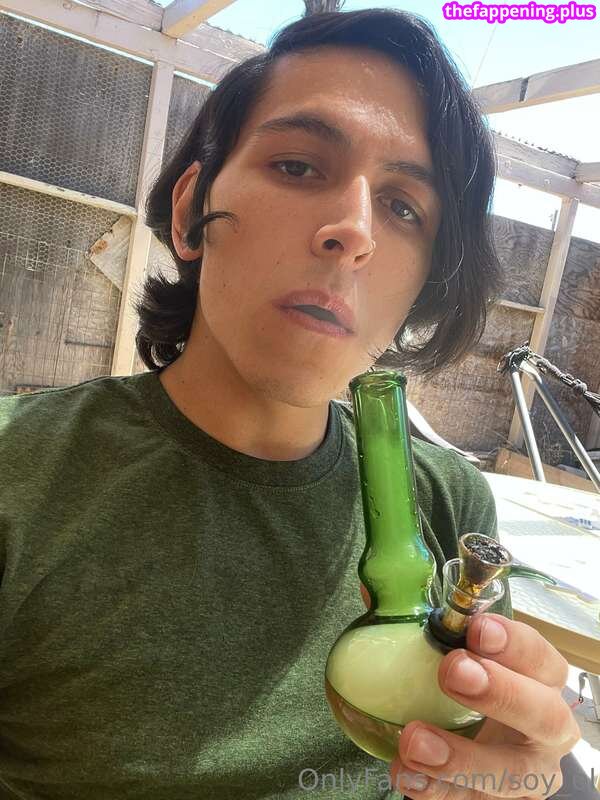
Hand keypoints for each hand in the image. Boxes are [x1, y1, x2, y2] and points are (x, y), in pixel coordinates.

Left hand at [389, 613, 580, 798]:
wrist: (479, 752)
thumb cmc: (465, 687)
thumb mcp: (447, 653)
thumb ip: (413, 621)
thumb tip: (370, 591)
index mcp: (539, 680)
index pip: (541, 657)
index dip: (515, 643)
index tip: (477, 628)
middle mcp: (546, 728)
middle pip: (545, 715)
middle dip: (501, 693)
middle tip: (452, 672)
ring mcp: (529, 774)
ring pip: (514, 774)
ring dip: (463, 759)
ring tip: (413, 741)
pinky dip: (441, 793)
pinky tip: (407, 776)